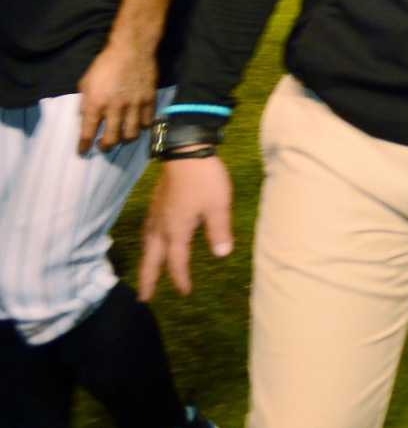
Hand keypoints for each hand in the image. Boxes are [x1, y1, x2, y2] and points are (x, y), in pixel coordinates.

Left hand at [77, 39, 156, 152]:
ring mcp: (134, 105)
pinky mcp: (149, 100)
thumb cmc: (105, 64)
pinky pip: (147, 121)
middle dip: (104, 146)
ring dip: (124, 139)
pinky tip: (137, 123)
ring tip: (121, 136)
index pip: (87, 132)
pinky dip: (142, 126)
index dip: (83, 145)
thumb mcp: (86, 82)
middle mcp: (115, 108)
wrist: (132, 49)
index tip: (82, 151)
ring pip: (131, 134)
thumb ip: (84, 101)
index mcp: (96, 104)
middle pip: (111, 138)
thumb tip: (84, 115)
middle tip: (102, 145)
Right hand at [139, 155, 231, 298]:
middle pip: (151, 260)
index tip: (185, 292)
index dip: (180, 279)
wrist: (186, 151)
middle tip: (143, 298)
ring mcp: (155, 215)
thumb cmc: (205, 179)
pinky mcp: (155, 205)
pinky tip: (151, 244)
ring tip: (145, 276)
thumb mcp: (219, 205)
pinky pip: (147, 234)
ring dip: (146, 264)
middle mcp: (160, 227)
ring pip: (146, 247)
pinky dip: (147, 246)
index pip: (176, 262)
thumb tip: (222, 255)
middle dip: (148, 280)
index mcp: (176, 230)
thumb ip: (220, 231)